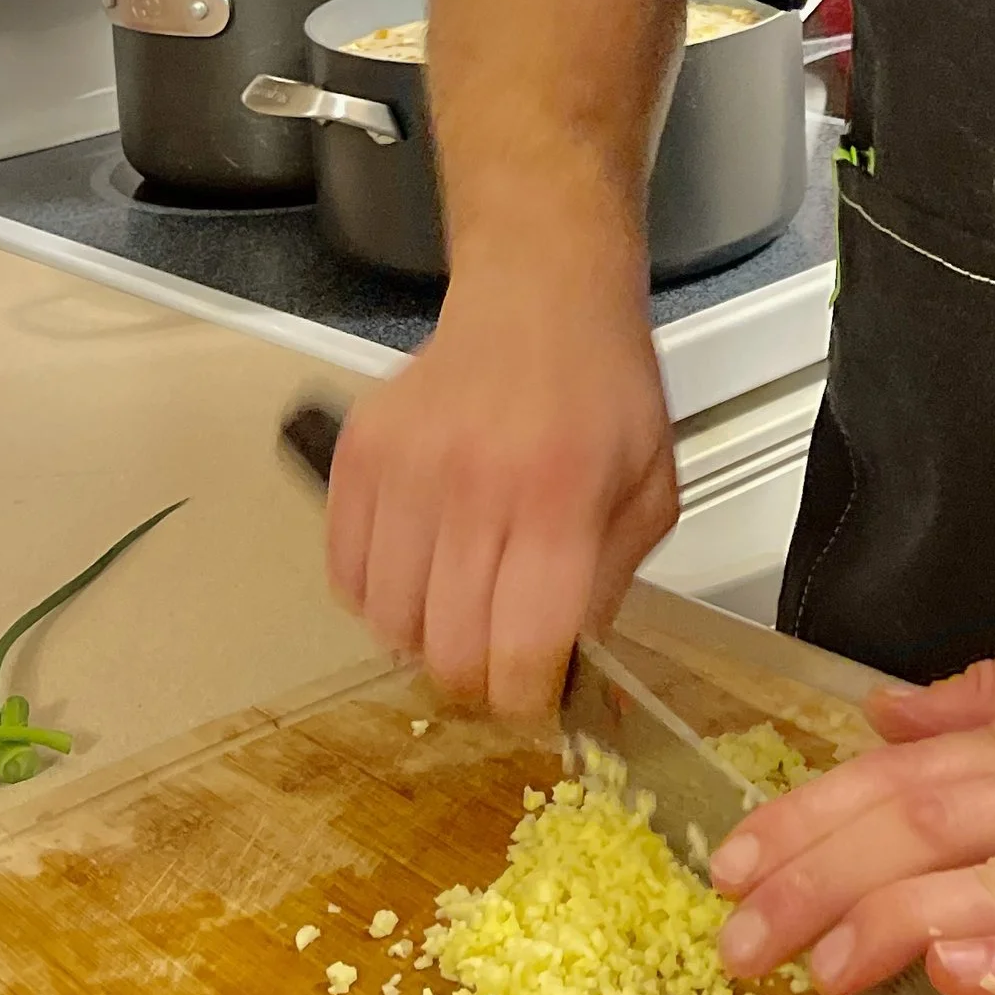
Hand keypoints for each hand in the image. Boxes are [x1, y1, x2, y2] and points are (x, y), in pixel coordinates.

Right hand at [323, 271, 677, 713]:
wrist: (538, 298)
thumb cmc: (602, 391)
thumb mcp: (649, 489)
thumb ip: (611, 586)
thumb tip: (576, 673)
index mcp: (559, 497)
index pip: (522, 645)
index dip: (524, 696)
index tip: (533, 694)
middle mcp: (474, 484)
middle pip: (448, 647)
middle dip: (476, 681)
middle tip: (497, 665)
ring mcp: (406, 469)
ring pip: (388, 621)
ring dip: (423, 641)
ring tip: (458, 611)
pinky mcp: (359, 455)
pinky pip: (345, 573)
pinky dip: (376, 597)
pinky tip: (417, 574)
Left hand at [710, 563, 994, 994]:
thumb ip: (987, 693)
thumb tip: (887, 715)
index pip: (899, 775)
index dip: (809, 820)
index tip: (732, 862)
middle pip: (925, 830)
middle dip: (821, 883)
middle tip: (737, 938)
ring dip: (900, 922)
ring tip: (820, 964)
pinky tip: (972, 975)